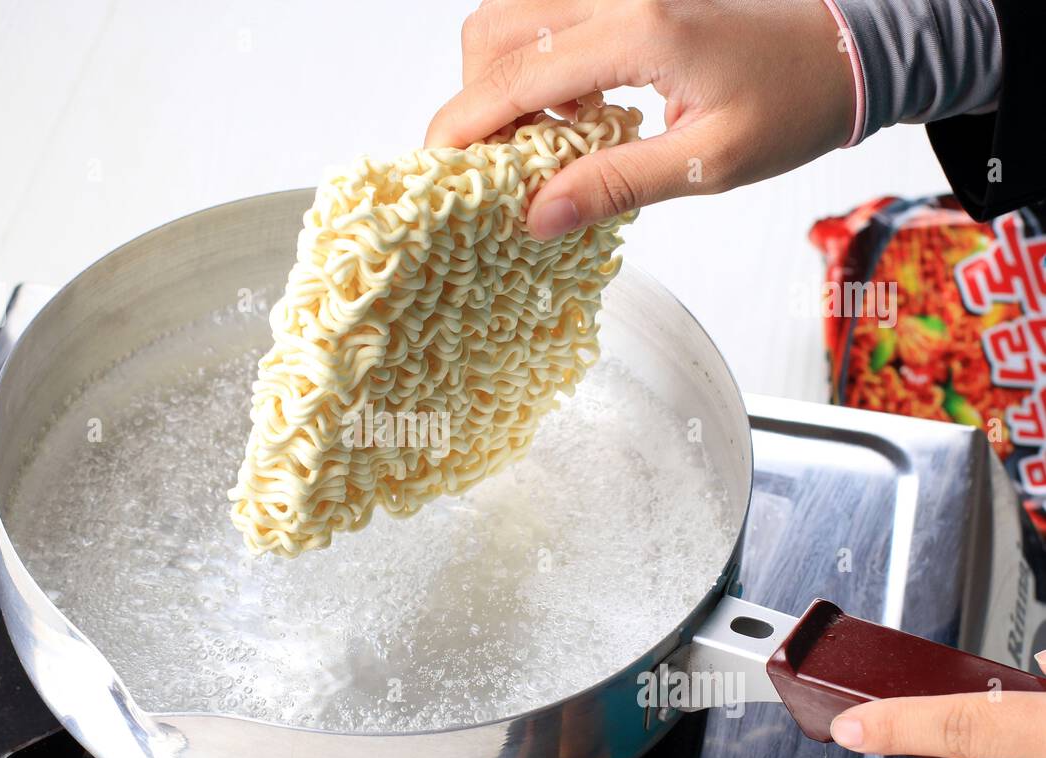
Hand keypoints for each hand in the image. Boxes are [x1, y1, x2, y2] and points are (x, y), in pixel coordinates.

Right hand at [425, 0, 856, 238]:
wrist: (845, 49)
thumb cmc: (792, 104)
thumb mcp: (707, 162)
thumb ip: (615, 184)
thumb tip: (535, 217)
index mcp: (639, 32)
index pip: (516, 76)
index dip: (462, 124)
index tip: (432, 168)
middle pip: (495, 31)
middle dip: (473, 100)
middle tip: (492, 166)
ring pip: (512, 17)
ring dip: (501, 79)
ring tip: (541, 139)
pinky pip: (546, 18)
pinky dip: (532, 64)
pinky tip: (571, 109)